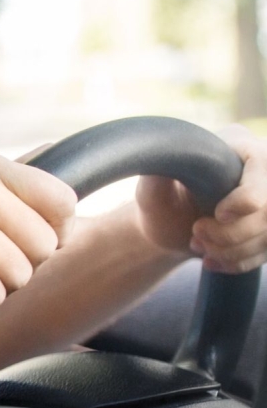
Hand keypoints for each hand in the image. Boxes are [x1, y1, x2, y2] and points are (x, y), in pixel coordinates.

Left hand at [135, 124, 266, 272]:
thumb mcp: (152, 188)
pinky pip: (265, 251)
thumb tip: (165, 151)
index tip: (218, 214)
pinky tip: (212, 260)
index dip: (246, 199)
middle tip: (197, 233)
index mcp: (239, 146)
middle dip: (231, 233)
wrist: (167, 226)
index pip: (264, 171)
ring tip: (198, 245)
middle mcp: (261, 170)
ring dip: (232, 250)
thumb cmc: (158, 202)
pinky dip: (238, 261)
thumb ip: (159, 171)